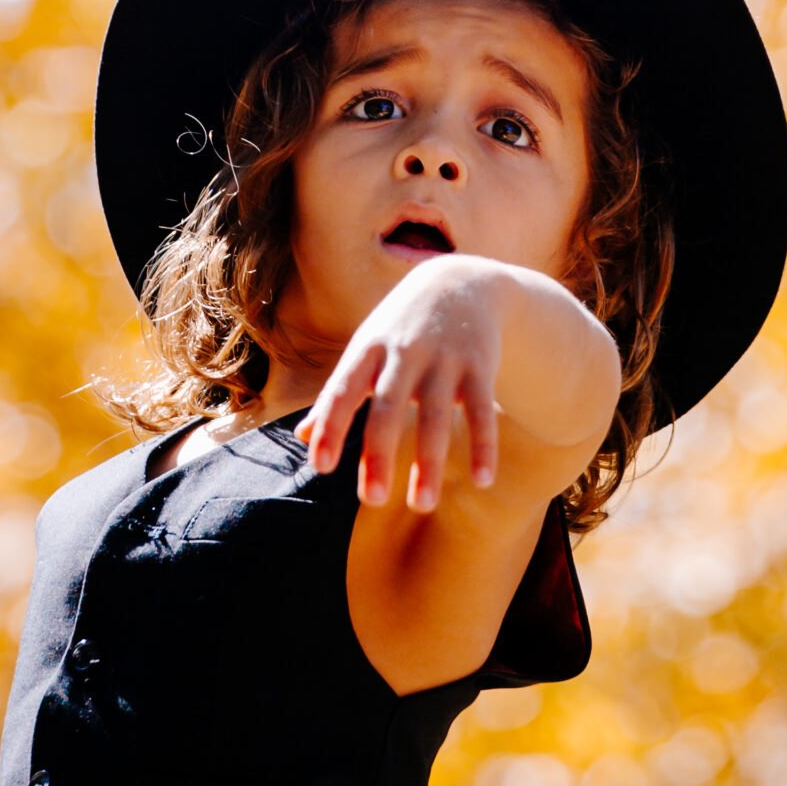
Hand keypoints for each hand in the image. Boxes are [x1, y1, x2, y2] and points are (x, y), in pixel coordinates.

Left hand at [295, 255, 506, 510]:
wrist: (461, 282)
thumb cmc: (401, 327)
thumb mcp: (366, 349)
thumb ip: (338, 394)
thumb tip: (302, 438)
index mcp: (369, 349)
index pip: (343, 389)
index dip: (331, 425)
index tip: (321, 465)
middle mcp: (405, 352)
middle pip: (389, 406)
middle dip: (379, 452)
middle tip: (372, 500)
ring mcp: (445, 358)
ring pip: (436, 414)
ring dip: (430, 461)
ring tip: (422, 504)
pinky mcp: (480, 365)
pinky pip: (483, 410)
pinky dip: (484, 445)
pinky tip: (482, 480)